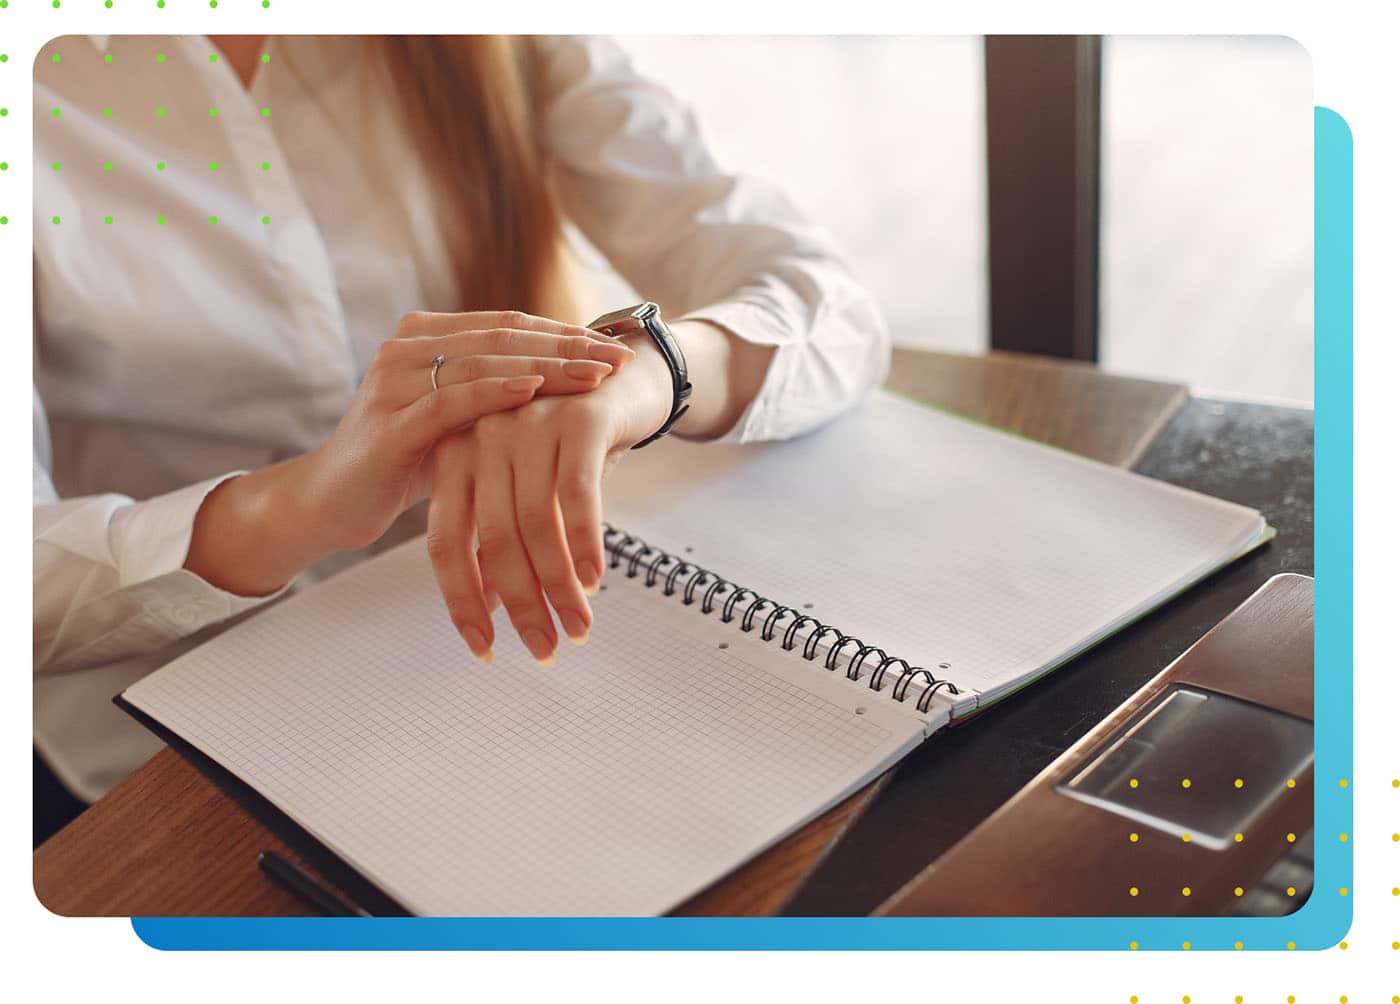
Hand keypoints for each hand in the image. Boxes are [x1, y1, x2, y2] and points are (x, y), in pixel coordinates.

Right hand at [184, 310, 633, 597]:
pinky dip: (495, 393)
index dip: (563, 334)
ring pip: (483, 363)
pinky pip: (451, 401)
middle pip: (502, 338)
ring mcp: (394, 381)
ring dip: (545, 367)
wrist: (330, 503)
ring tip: (594, 375)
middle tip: (617, 358)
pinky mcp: (390, 423)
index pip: (508, 326)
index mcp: (424, 337)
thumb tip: (571, 383)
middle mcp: (406, 348)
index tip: (614, 347)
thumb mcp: (457, 421)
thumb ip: (497, 394)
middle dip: (566, 347)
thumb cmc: (403, 463)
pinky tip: (536, 391)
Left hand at [425, 333, 673, 663]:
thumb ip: (499, 537)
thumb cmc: (569, 442)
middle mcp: (483, 435)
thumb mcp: (527, 487)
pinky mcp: (577, 419)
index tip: (484, 648)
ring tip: (577, 626)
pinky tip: (594, 580)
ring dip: (557, 585)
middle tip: (543, 649)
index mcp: (455, 454)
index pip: (445, 541)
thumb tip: (487, 605)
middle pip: (489, 538)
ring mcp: (528, 423)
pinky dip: (585, 544)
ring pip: (534, 523)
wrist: (626, 377)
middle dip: (519, 604)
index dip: (462, 601)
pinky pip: (576, 494)